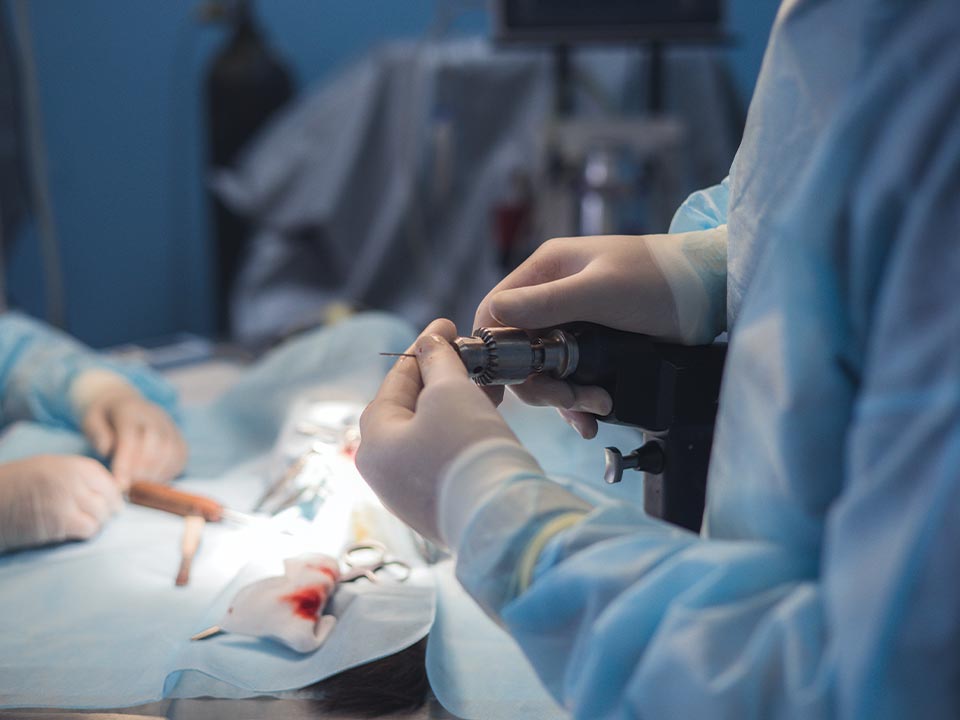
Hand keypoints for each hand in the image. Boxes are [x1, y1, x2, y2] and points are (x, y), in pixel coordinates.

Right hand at [0, 455, 122, 551]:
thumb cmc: (18, 485)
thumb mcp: (52, 468)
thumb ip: (79, 476)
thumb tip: (109, 489)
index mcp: (76, 465)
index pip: (110, 483)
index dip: (111, 496)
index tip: (108, 505)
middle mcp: (76, 479)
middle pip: (110, 500)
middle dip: (107, 511)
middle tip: (96, 518)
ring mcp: (69, 500)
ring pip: (102, 516)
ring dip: (95, 524)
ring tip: (80, 525)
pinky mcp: (61, 522)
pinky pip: (89, 529)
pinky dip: (85, 533)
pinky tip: (72, 532)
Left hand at [81, 382, 187, 488]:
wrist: (125, 403)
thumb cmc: (105, 417)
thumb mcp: (90, 418)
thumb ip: (96, 433)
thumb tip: (106, 450)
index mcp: (130, 410)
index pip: (131, 438)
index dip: (126, 464)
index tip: (119, 485)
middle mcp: (154, 416)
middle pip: (155, 445)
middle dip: (142, 471)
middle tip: (129, 489)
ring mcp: (170, 426)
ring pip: (171, 451)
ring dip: (156, 473)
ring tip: (141, 487)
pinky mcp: (179, 437)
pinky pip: (180, 455)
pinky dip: (170, 472)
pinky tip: (154, 480)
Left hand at [356, 319, 518, 543]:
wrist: (500, 519)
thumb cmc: (467, 449)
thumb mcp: (450, 391)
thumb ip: (437, 361)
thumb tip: (430, 343)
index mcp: (373, 441)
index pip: (395, 382)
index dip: (424, 349)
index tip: (447, 327)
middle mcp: (382, 472)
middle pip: (409, 410)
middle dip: (442, 380)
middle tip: (470, 359)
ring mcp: (408, 496)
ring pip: (430, 435)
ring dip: (456, 406)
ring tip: (487, 387)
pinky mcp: (437, 510)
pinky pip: (444, 459)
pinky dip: (462, 434)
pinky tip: (486, 421)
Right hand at [474, 234, 677, 437]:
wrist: (714, 291)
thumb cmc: (661, 279)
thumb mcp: (601, 291)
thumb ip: (547, 303)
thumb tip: (495, 316)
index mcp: (547, 269)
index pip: (496, 311)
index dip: (495, 350)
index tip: (505, 385)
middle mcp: (554, 293)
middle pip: (519, 348)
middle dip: (541, 382)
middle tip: (569, 400)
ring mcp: (574, 319)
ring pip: (545, 367)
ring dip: (563, 395)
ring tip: (595, 409)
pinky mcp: (595, 344)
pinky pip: (571, 375)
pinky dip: (578, 399)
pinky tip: (594, 415)